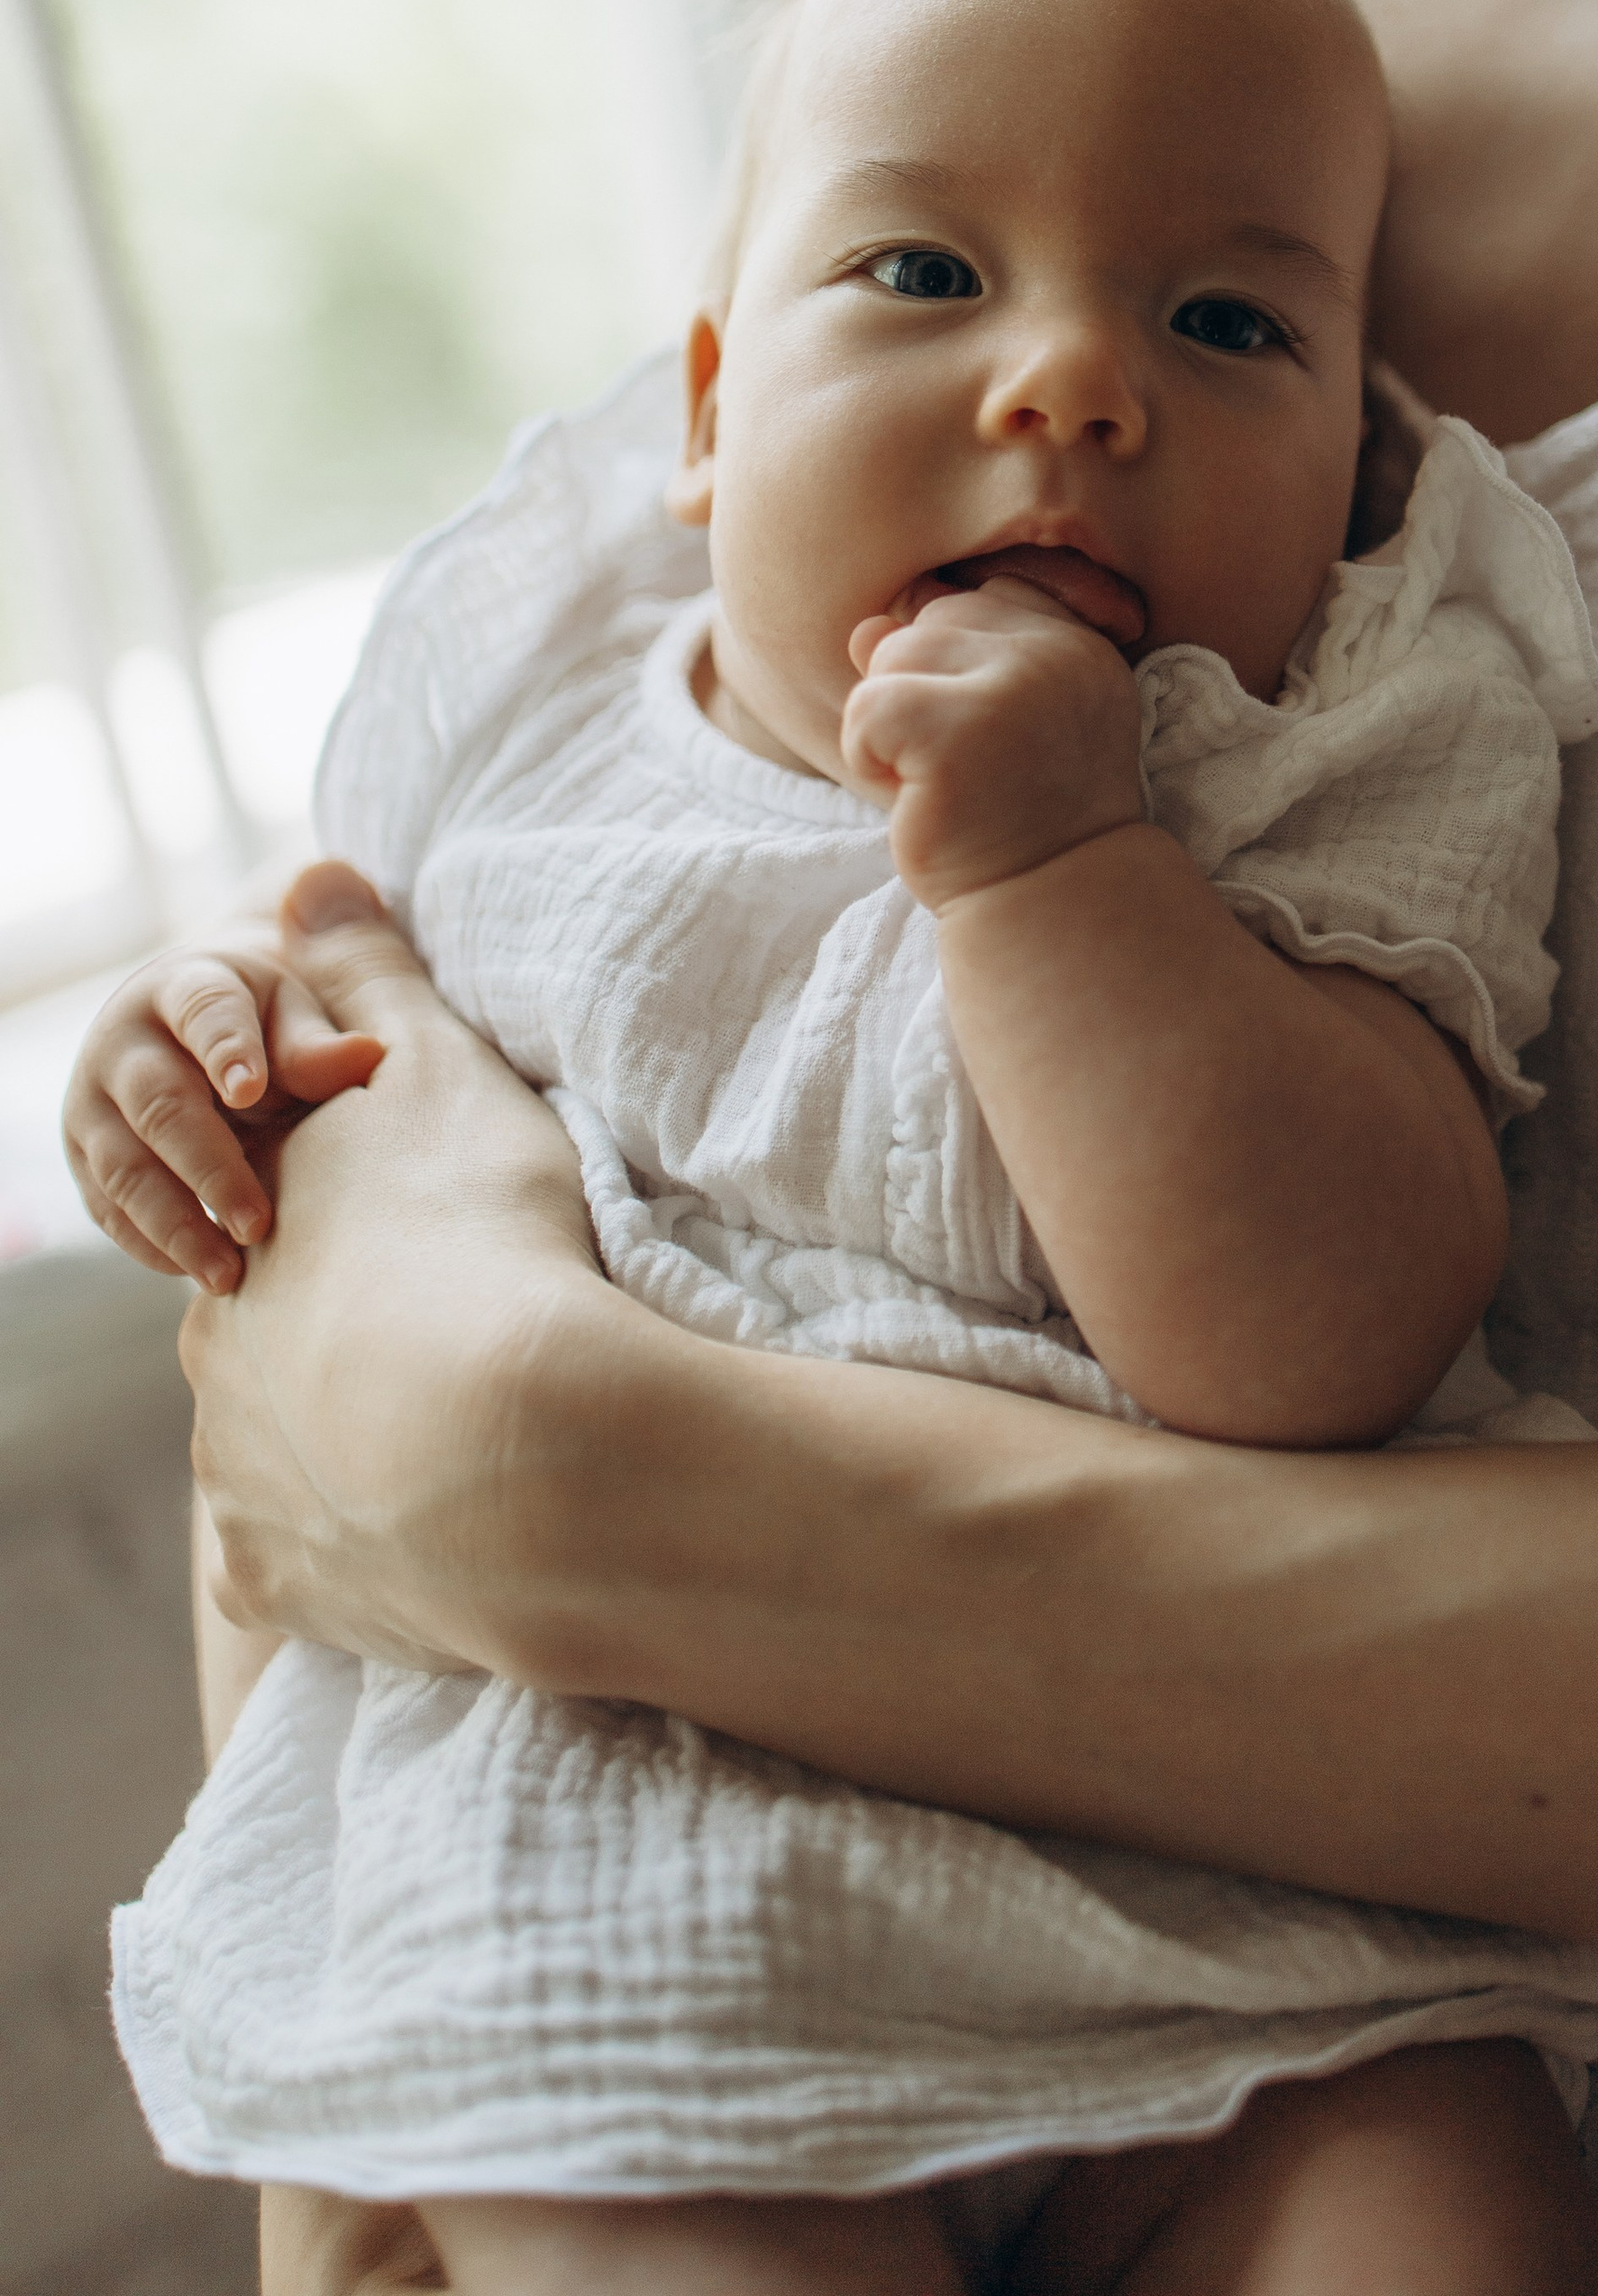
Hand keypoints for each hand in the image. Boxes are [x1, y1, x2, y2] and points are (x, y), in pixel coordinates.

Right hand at [63, 930, 383, 1291]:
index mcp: (183, 987)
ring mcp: (92, 1103)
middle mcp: (122, 1043)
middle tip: (258, 1224)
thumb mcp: (288, 1016)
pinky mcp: (83, 1157)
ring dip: (175, 1226)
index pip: (202, 1012)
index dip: (225, 1048)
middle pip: (158, 1105)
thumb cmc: (258, 1026)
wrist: (186, 1033)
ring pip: (123, 1169)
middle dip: (208, 1169)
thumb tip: (366, 1056)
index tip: (250, 1090)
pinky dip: (150, 1245)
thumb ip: (314, 1045)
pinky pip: (107, 1208)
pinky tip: (197, 1272)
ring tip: (228, 1273)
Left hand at [182, 863, 602, 1670]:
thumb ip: (371, 978)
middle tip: (458, 1335)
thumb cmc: (480, 1239)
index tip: (431, 1237)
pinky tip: (433, 1533)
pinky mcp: (280, 1587)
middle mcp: (214, 1367)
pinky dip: (361, 1549)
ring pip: (286, 1456)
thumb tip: (309, 872)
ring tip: (466, 1438)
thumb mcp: (433, 1070)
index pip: (279, 1227)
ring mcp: (239, 1488)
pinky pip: (309, 1568)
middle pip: (273, 1345)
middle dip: (346, 1341)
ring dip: (353, 1445)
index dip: (356, 1228)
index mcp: (244, 1247)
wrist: (522, 1454)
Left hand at [841, 575, 1143, 909]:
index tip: (985, 740)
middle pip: (930, 622)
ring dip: (890, 728)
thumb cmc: (1020, 818)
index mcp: (1078, 647)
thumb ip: (945, 663)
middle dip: (920, 696)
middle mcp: (1055, 655)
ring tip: (938, 783)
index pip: (979, 602)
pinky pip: (866, 706)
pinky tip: (913, 797)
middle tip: (964, 770)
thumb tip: (865, 629)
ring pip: (892, 655)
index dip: (955, 670)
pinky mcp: (956, 735)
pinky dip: (867, 757)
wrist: (1049, 907)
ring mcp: (1010, 690)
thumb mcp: (993, 724)